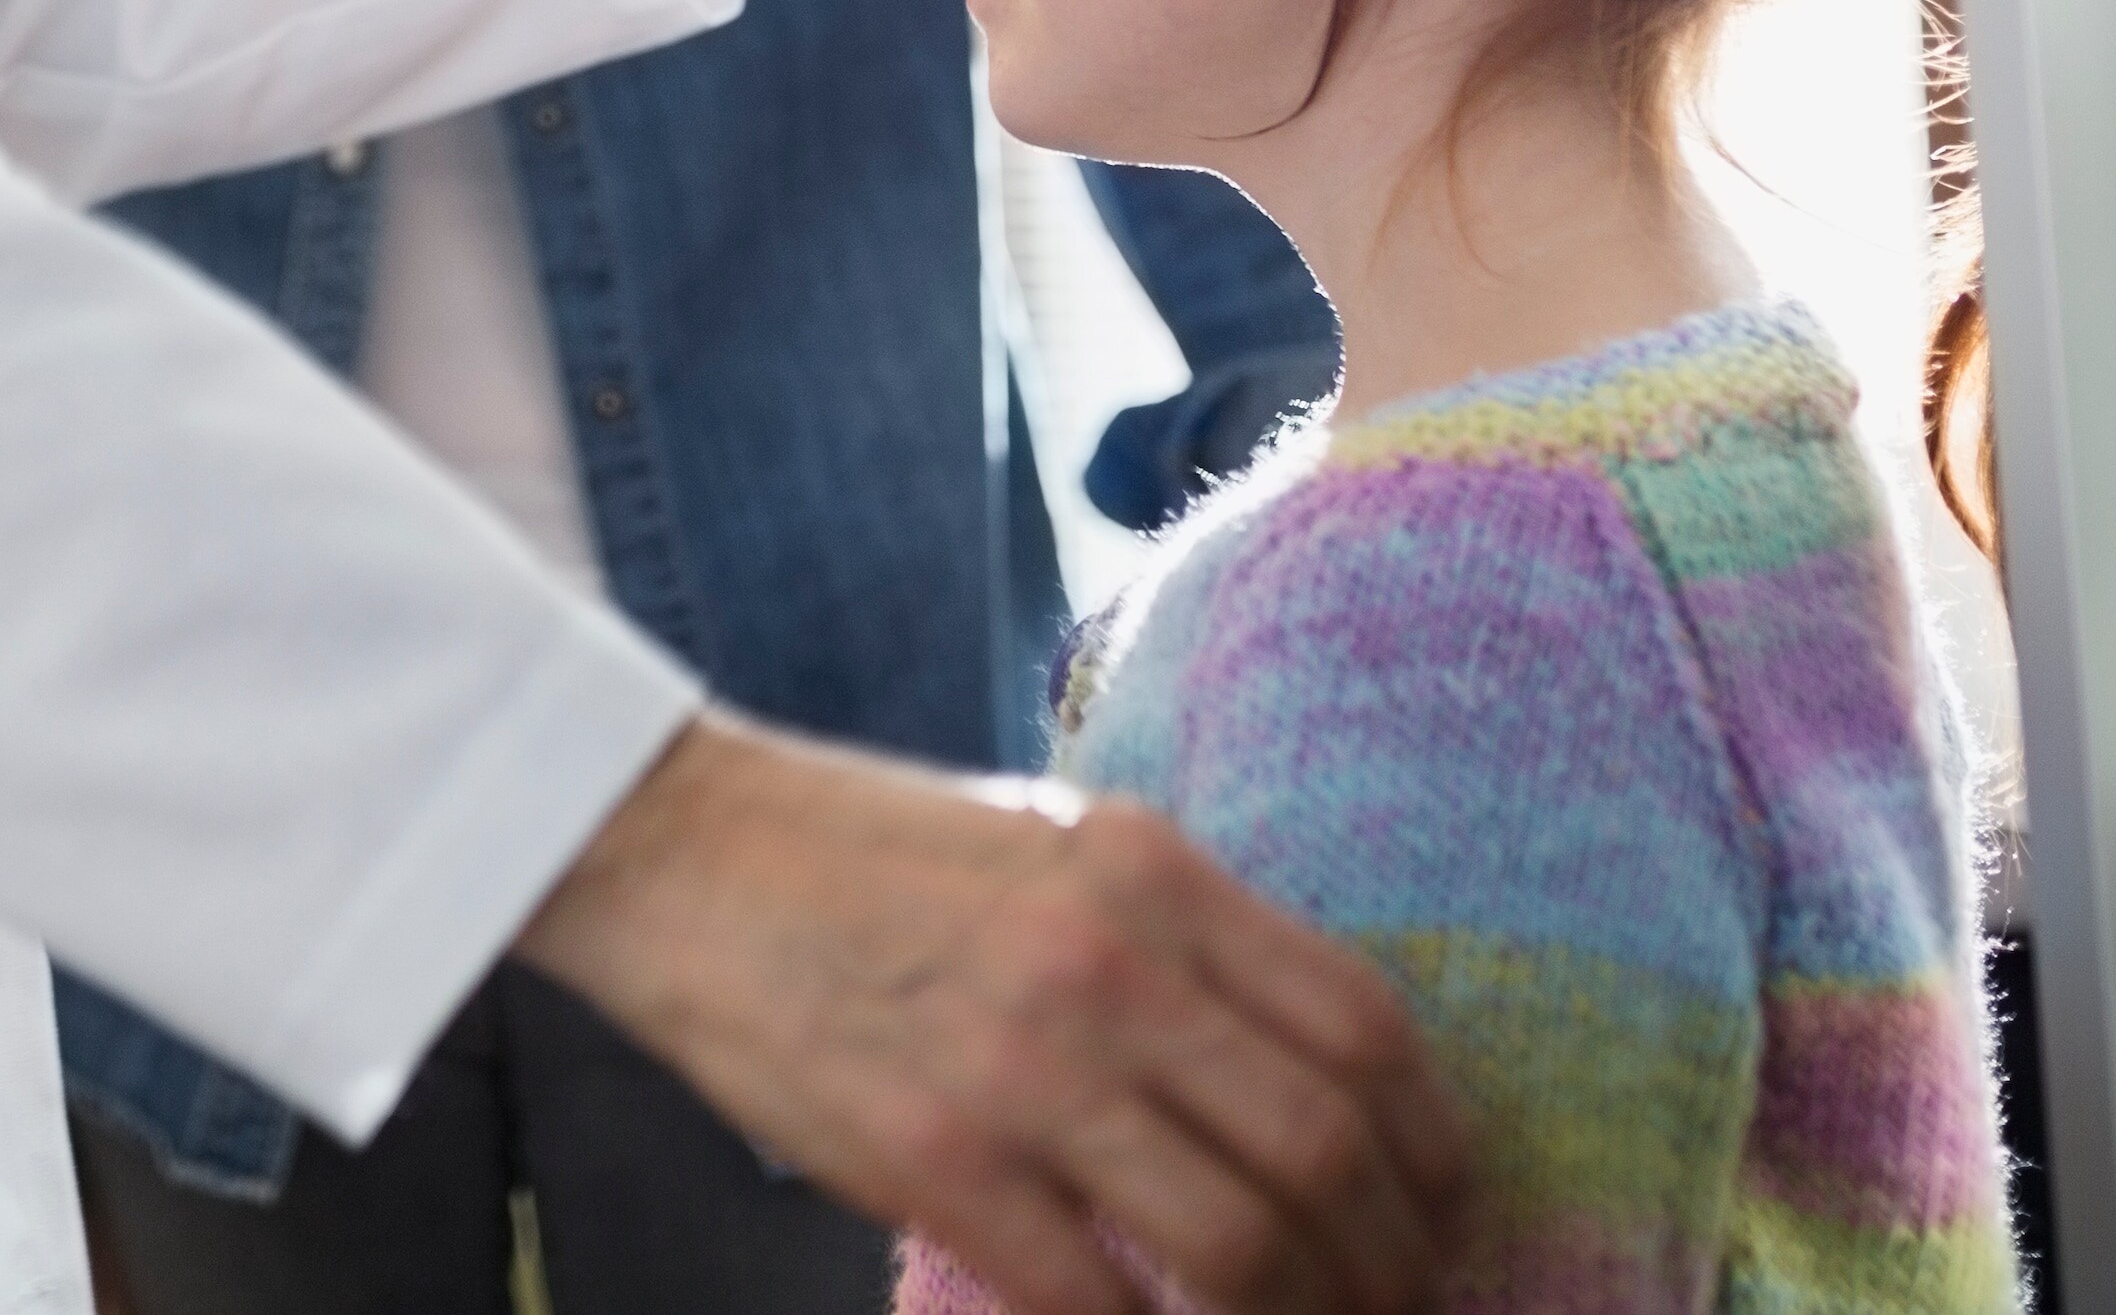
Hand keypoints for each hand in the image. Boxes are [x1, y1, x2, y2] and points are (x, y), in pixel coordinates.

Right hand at [520, 715, 1468, 1314]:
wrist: (676, 848)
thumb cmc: (861, 853)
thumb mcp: (1054, 847)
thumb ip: (1176, 941)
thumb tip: (1292, 1077)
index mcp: (1152, 873)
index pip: (1364, 1028)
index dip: (1433, 1148)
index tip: (1439, 1209)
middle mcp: (1111, 962)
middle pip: (1324, 1152)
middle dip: (1386, 1264)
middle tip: (1388, 1307)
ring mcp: (1022, 1066)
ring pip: (1239, 1245)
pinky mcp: (934, 1158)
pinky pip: (1099, 1301)